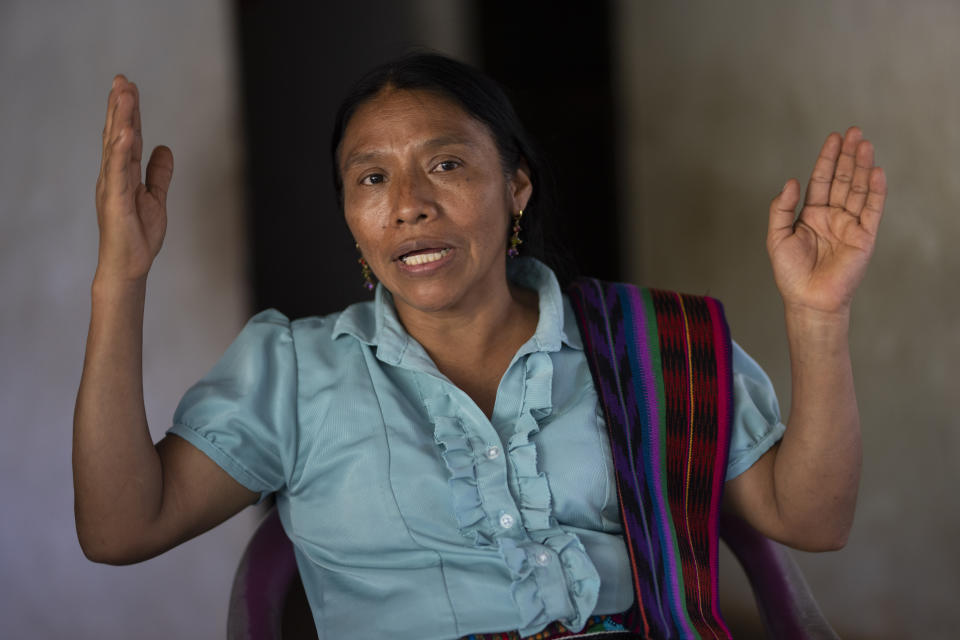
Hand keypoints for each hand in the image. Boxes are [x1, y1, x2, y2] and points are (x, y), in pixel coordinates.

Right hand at [94, 76, 173, 283]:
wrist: (130, 265)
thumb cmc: (138, 235)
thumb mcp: (156, 197)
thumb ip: (159, 173)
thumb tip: (164, 149)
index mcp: (123, 174)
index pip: (127, 137)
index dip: (129, 112)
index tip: (129, 87)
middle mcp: (113, 175)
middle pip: (118, 134)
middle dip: (120, 106)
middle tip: (123, 79)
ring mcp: (112, 186)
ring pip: (116, 146)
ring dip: (121, 119)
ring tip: (124, 94)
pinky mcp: (114, 199)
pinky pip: (119, 171)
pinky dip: (122, 150)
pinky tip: (127, 131)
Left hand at [767, 127, 886, 316]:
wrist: (808, 299)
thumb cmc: (791, 274)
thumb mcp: (777, 237)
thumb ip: (781, 209)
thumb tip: (791, 182)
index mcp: (811, 214)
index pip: (822, 180)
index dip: (827, 159)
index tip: (833, 138)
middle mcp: (832, 216)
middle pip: (842, 179)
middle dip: (848, 155)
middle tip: (854, 132)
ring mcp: (850, 225)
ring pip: (858, 189)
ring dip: (862, 167)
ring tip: (865, 144)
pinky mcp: (864, 236)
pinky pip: (871, 210)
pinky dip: (875, 191)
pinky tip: (876, 172)